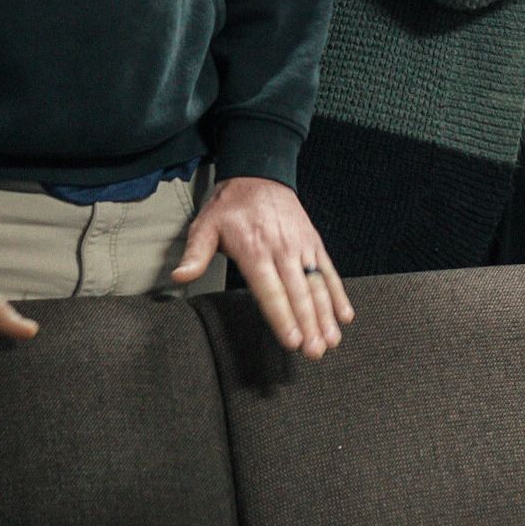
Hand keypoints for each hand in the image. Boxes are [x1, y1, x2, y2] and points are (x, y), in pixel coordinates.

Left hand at [172, 176, 353, 359]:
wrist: (259, 174)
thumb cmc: (230, 207)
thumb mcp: (205, 225)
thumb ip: (195, 254)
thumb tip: (180, 277)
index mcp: (254, 249)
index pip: (270, 290)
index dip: (282, 316)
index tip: (292, 340)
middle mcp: (281, 249)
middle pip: (298, 293)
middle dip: (308, 324)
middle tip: (315, 351)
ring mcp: (301, 247)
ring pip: (317, 285)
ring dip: (326, 315)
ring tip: (331, 341)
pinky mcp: (313, 243)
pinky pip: (329, 271)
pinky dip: (339, 293)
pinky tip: (345, 315)